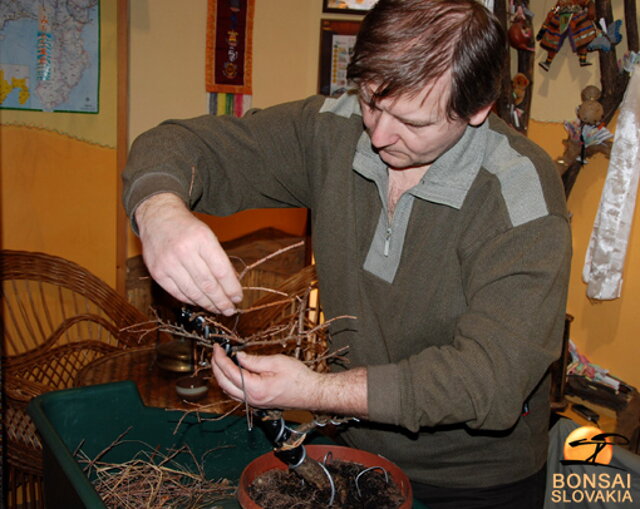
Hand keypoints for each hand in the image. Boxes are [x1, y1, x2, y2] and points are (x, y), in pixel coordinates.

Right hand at [135, 193, 242, 314]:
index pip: (221, 270)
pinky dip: (192, 301)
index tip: (238, 297)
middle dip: (222, 301)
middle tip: (230, 310)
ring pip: (193, 292)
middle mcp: (184, 251)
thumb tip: (231, 287)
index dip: (231, 288)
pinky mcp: (157, 273)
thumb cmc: (188, 229)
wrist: (158, 218)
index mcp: (202, 239)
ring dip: (208, 304)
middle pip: (208, 284)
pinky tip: (201, 303)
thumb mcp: (208, 236)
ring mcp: (168, 263)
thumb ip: (219, 260)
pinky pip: (178, 293)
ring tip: (218, 310)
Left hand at [211, 344, 368, 416]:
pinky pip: (236, 394)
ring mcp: (254, 403)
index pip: (229, 372)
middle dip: (216, 366)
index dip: (220, 358)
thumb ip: (254, 360)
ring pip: (228, 390)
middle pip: (223, 383)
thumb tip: (238, 356)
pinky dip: (229, 383)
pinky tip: (232, 372)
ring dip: (221, 375)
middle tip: (216, 352)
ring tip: (221, 360)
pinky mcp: (257, 403)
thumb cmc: (299, 377)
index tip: (217, 347)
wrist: (311, 392)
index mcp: (254, 388)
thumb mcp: (276, 362)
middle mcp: (251, 399)